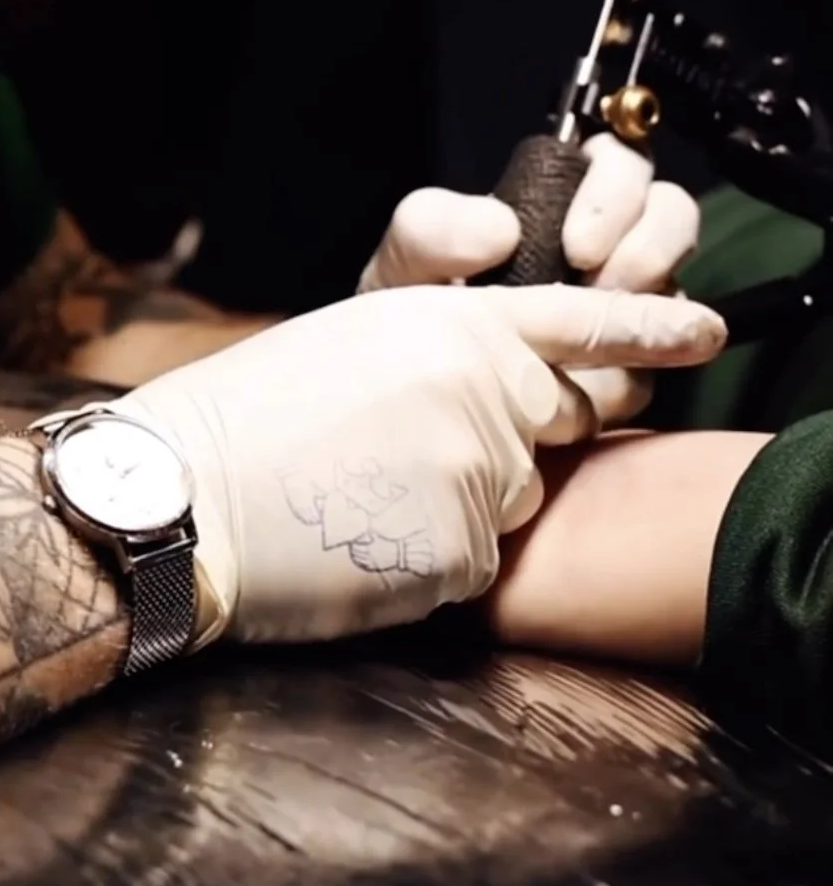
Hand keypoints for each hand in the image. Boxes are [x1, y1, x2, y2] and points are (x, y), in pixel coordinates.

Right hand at [124, 282, 725, 644]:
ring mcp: (477, 473)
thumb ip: (453, 354)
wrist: (182, 494)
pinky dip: (427, 562)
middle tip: (398, 449)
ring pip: (508, 502)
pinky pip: (474, 564)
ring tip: (358, 494)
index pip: (578, 322)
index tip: (702, 329)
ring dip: (453, 507)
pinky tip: (358, 540)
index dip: (649, 324)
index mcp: (451, 323)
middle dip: (501, 442)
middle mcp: (481, 388)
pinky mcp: (462, 553)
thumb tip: (510, 394)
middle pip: (550, 426)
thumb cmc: (252, 413)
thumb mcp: (358, 340)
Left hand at [357, 136, 700, 422]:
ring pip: (676, 297)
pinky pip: (646, 373)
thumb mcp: (403, 261)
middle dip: (650, 247)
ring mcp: (621, 313)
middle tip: (599, 284)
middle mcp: (604, 249)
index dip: (617, 190)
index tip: (576, 243)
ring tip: (592, 339)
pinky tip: (571, 389)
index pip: (623, 161)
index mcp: (560, 200)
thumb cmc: (411, 311)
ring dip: (648, 313)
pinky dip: (615, 377)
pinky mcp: (619, 374)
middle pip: (673, 215)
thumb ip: (432, 228)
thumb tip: (499, 229)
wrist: (405, 392)